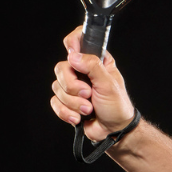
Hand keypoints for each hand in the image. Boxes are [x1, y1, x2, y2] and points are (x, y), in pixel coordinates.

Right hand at [50, 25, 136, 141]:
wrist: (113, 131)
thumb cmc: (117, 105)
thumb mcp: (109, 83)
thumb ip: (92, 65)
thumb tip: (73, 55)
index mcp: (95, 60)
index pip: (77, 40)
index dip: (71, 44)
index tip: (72, 55)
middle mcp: (82, 71)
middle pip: (61, 68)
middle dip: (73, 86)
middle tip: (88, 94)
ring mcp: (73, 86)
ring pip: (57, 87)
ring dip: (74, 103)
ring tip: (88, 109)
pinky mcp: (66, 102)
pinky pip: (55, 103)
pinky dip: (66, 112)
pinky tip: (79, 117)